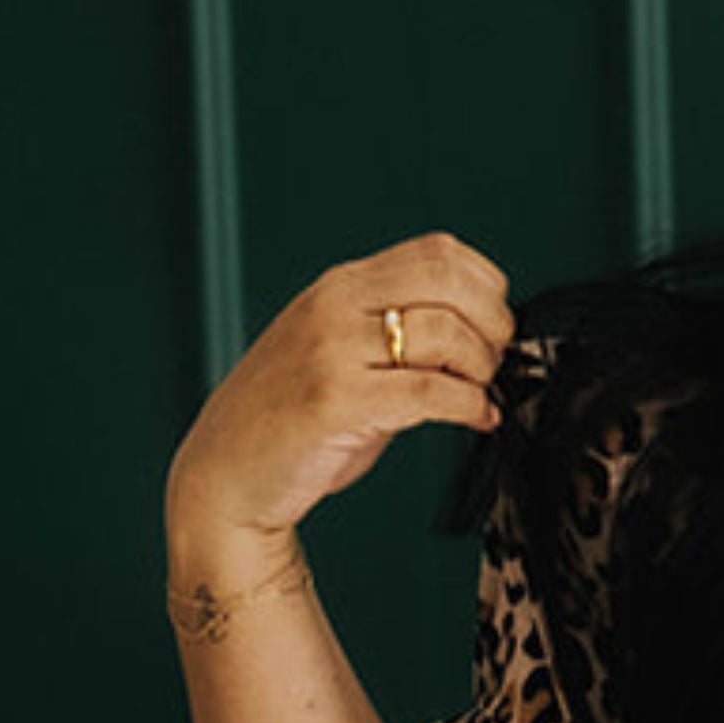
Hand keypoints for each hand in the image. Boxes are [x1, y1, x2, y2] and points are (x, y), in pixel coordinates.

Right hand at [165, 232, 512, 575]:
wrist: (227, 471)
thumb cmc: (291, 418)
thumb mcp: (342, 351)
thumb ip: (395, 330)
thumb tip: (480, 333)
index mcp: (342, 286)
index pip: (438, 251)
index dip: (486, 287)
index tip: (494, 327)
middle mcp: (335, 306)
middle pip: (447, 279)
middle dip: (493, 321)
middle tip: (496, 360)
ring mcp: (332, 351)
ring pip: (444, 333)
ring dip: (483, 368)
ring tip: (480, 393)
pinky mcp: (335, 401)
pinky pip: (428, 391)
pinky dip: (469, 406)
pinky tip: (477, 418)